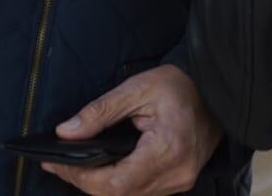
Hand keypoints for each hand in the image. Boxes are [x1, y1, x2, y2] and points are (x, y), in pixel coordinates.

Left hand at [43, 64, 222, 195]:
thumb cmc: (180, 85)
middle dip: (83, 182)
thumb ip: (100, 111)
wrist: (216, 91)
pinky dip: (117, 185)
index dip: (81, 177)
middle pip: (119, 195)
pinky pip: (141, 192)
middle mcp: (176, 174)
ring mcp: (179, 182)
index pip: (115, 181)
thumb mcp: (137, 88)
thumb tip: (66, 132)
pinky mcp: (179, 182)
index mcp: (167, 149)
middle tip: (57, 165)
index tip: (55, 163)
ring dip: (98, 186)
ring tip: (73, 167)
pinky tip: (100, 170)